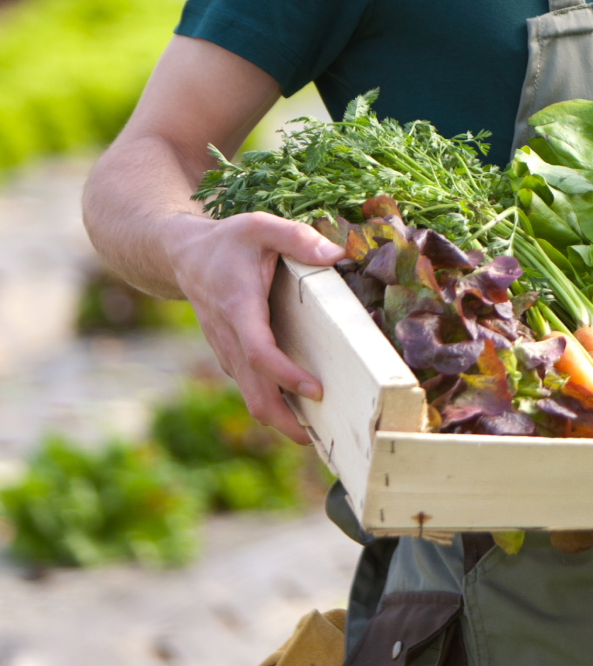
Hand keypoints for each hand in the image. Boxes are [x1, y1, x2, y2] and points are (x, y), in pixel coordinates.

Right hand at [164, 212, 344, 444]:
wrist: (184, 256)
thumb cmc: (228, 241)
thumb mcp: (260, 226)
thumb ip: (297, 238)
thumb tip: (337, 256)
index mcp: (239, 306)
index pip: (258, 351)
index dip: (285, 375)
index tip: (315, 390)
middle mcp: (229, 335)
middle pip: (252, 389)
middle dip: (283, 419)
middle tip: (320, 439)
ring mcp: (227, 349)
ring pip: (249, 394)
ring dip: (279, 418)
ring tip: (318, 435)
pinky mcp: (230, 354)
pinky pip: (250, 386)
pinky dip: (271, 403)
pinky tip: (300, 412)